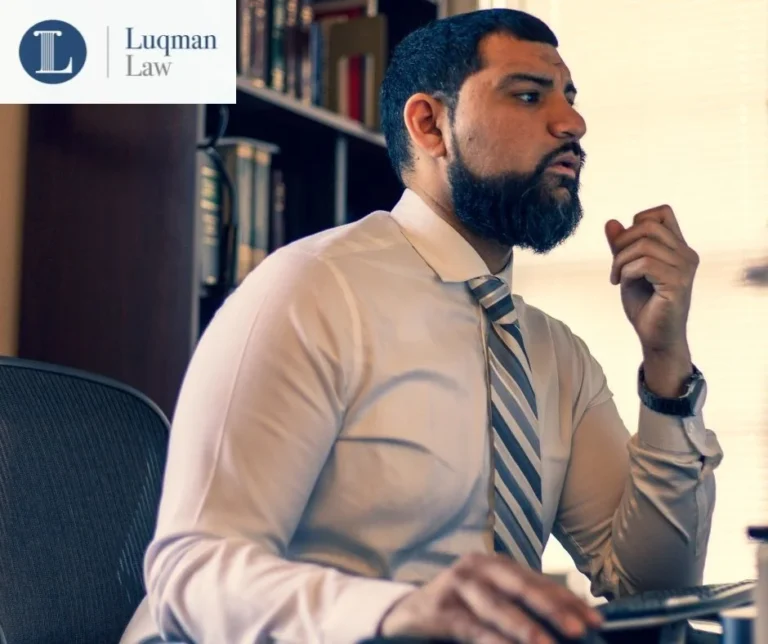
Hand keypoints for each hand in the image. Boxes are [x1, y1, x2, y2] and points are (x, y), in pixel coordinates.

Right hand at [377, 553, 602, 643]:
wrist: (404, 616)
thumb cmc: (458, 610)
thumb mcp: (490, 603)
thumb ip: (522, 609)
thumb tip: (570, 626)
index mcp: (495, 564)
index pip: (539, 581)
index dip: (568, 601)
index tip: (597, 621)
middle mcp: (477, 568)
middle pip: (520, 586)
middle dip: (552, 608)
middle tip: (579, 629)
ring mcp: (456, 586)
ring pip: (496, 606)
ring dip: (523, 627)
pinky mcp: (439, 610)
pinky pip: (470, 627)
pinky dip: (492, 641)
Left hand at [604, 205, 698, 356]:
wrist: (656, 338)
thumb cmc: (644, 304)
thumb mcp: (628, 269)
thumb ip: (621, 246)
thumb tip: (610, 222)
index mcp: (678, 247)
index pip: (662, 213)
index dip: (637, 223)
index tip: (625, 247)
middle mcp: (686, 254)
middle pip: (648, 225)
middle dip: (622, 243)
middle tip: (615, 267)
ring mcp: (684, 267)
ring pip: (643, 244)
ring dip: (620, 261)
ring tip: (617, 278)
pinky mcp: (677, 283)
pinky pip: (644, 264)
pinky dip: (626, 272)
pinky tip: (622, 285)